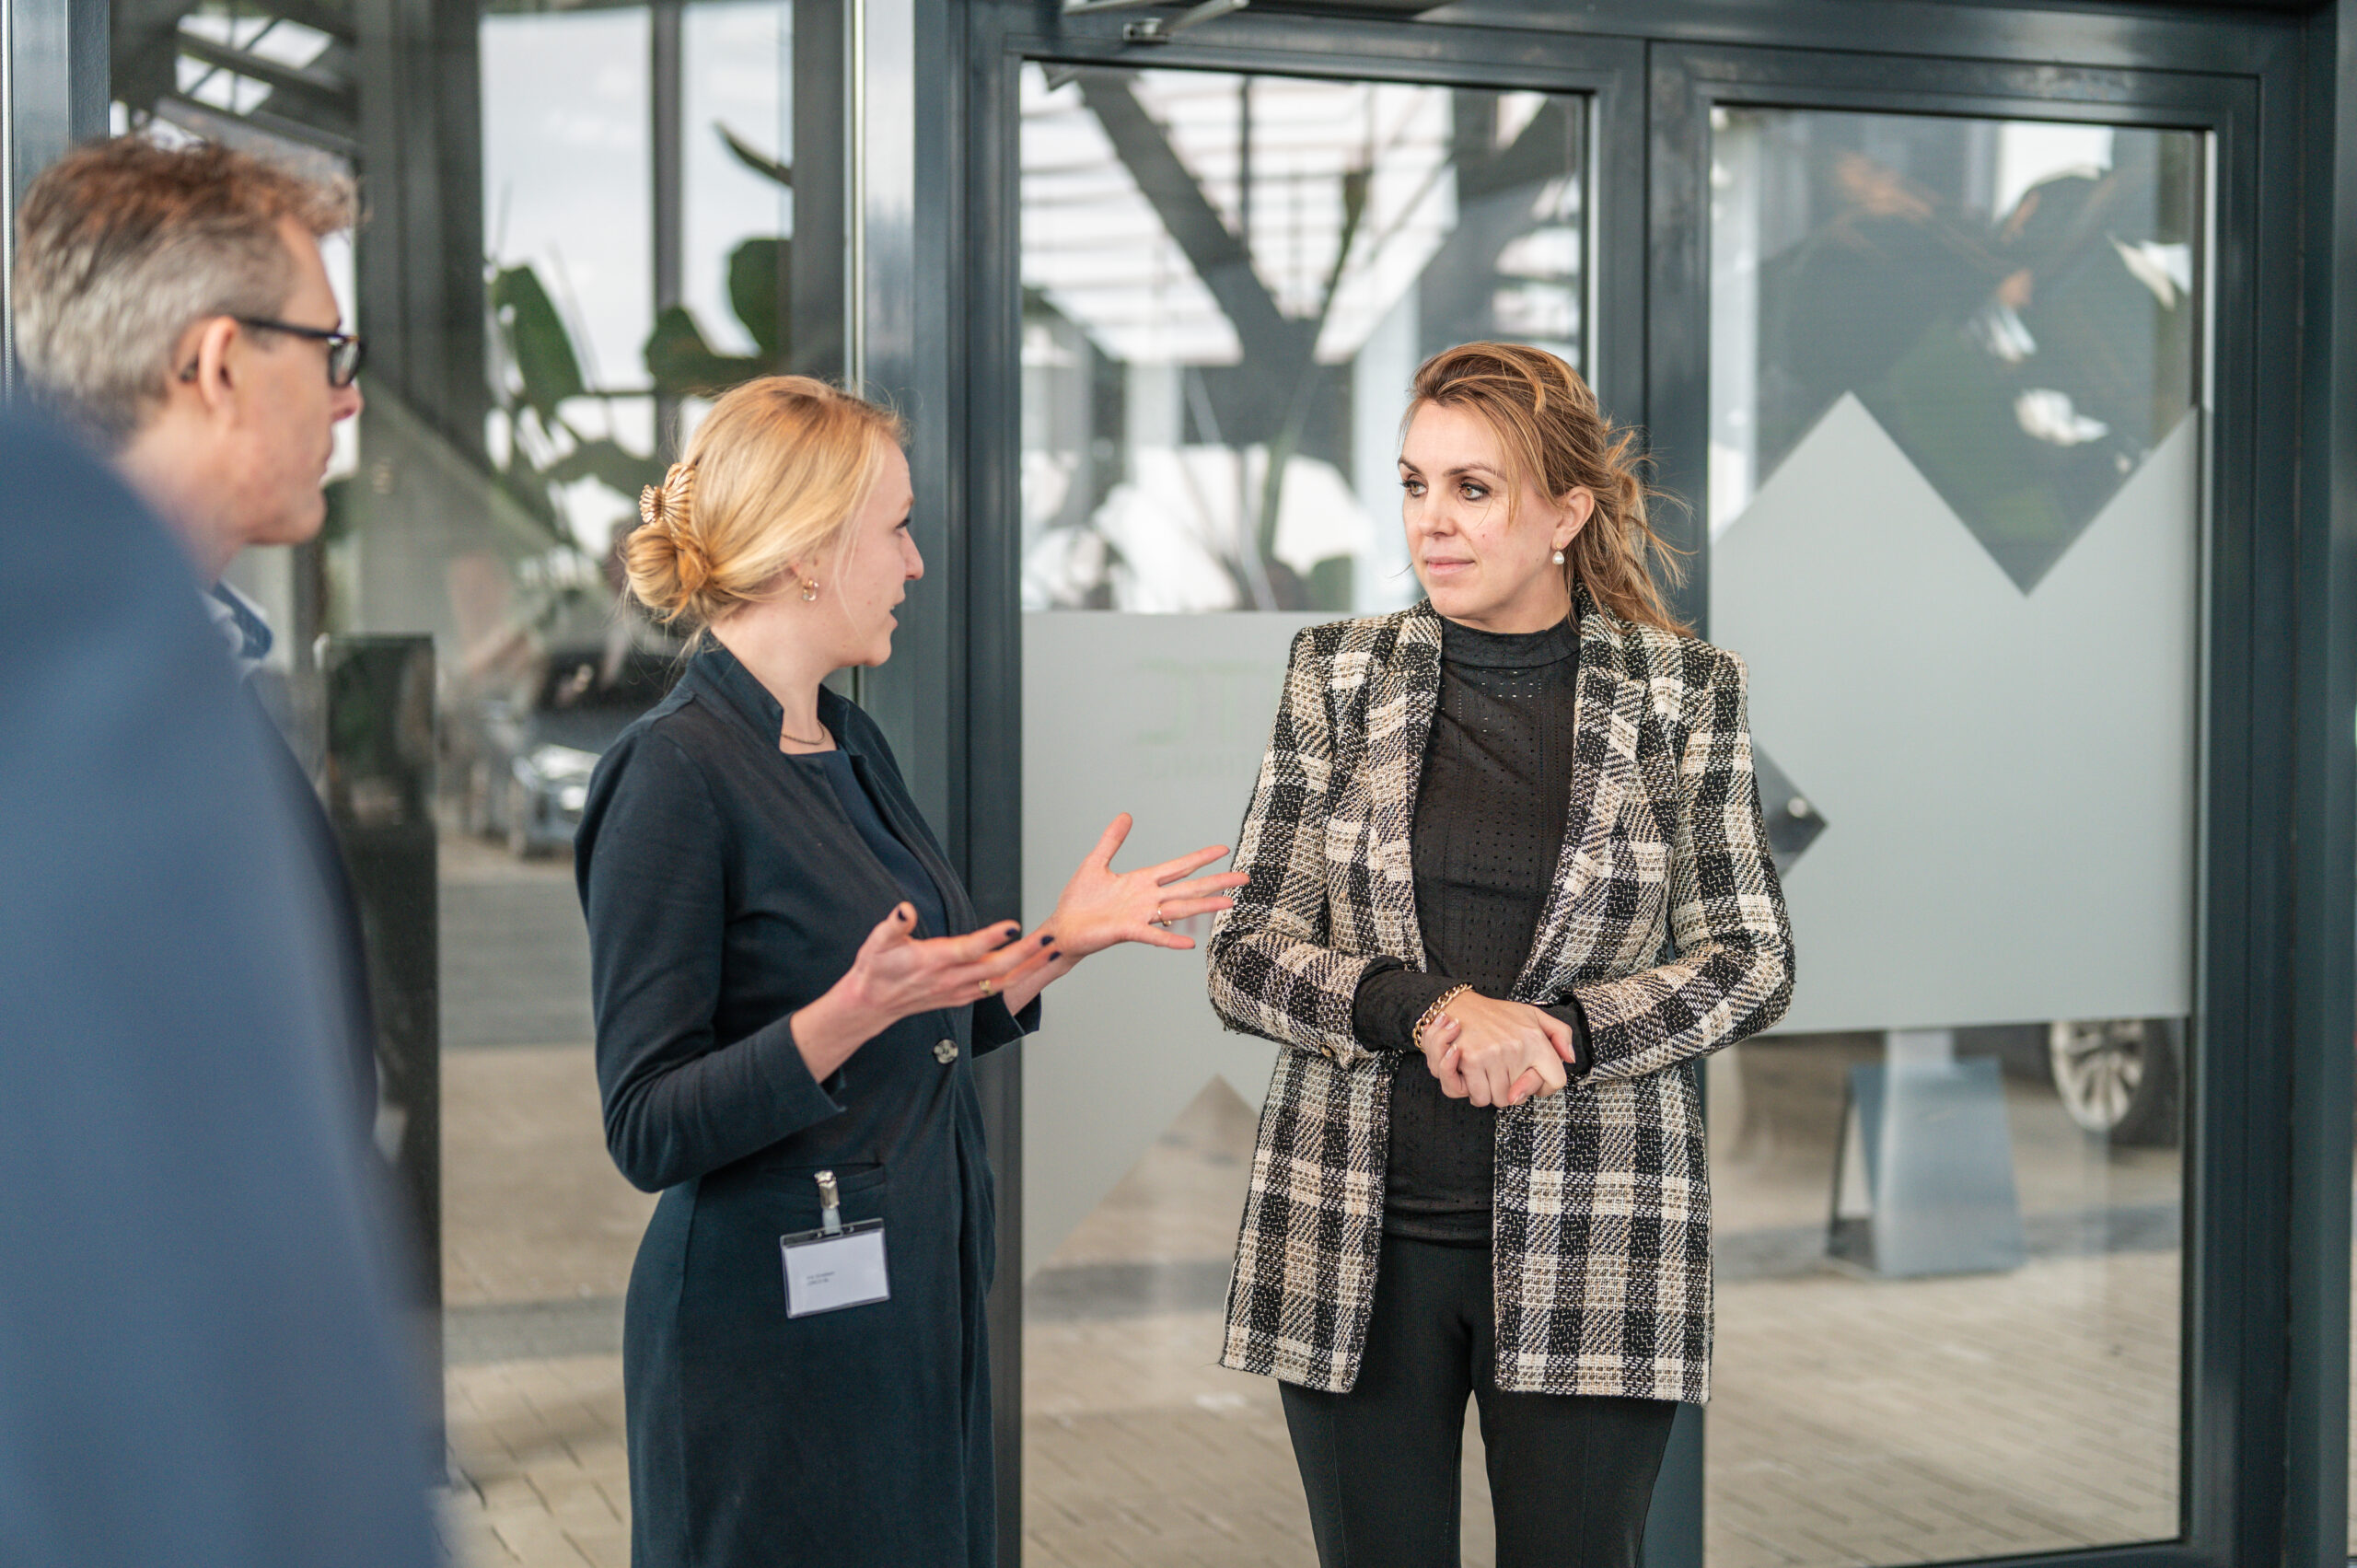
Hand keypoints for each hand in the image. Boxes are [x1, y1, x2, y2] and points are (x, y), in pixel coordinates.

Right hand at [791, 905, 1054, 1078]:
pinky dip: (1017, 979)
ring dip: (1029, 967)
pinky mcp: (961, 996)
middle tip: (1049, 937)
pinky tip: (1031, 969)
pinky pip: (996, 990)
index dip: (991, 938)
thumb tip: (904, 909)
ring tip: (1052, 950)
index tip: (1012, 925)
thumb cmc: (875, 969)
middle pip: (996, 967)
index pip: (968, 950)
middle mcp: (951, 978)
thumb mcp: (876, 943)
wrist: (871, 1004)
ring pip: (1002, 981)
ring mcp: (958, 990)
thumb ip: (893, 926)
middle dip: (1026, 952)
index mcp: (933, 961)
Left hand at [1041, 813, 1248, 959]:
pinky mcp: (1126, 930)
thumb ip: (1112, 840)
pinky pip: (1152, 935)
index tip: (1223, 849)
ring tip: (1229, 903)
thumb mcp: (1095, 863)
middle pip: (1188, 888)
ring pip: (1178, 909)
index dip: (1200, 858)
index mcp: (1142, 882)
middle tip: (1244, 878)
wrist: (1063, 929)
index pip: (1178, 867)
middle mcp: (1147, 899)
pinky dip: (1170, 938)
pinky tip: (1190, 943)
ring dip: (1203, 906)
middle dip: (1215, 881)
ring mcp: (1140, 915)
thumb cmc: (1079, 901)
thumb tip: (1125, 815)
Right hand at [1420, 994, 1572, 1107]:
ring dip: (1492, 1093)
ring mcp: (1493, 1055)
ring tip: (1488, 1075)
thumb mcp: (1534, 1015)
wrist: (1460, 1005)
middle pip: (1522, 1097)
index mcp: (1536, 1039)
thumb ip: (1561, 1034)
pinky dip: (1475, 1092)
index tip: (1530, 1080)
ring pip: (1500, 1100)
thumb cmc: (1497, 1014)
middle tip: (1504, 1076)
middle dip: (1512, 1091)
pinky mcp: (1472, 1061)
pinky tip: (1474, 1077)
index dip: (1544, 1086)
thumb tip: (1570, 1058)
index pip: (1556, 1081)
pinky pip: (1479, 1097)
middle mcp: (1517, 1048)